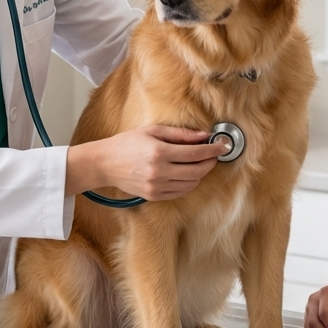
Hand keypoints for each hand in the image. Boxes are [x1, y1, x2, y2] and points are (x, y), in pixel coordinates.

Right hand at [66, 125, 228, 200]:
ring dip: (201, 173)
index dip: (212, 149)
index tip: (222, 145)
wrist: (105, 163)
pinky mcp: (154, 196)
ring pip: (191, 183)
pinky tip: (189, 174)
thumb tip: (204, 135)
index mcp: (159, 152)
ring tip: (201, 163)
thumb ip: (180, 134)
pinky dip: (189, 183)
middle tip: (215, 154)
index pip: (195, 153)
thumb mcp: (153, 131)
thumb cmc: (127, 143)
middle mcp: (159, 171)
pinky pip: (180, 192)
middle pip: (197, 170)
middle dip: (210, 162)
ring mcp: (157, 186)